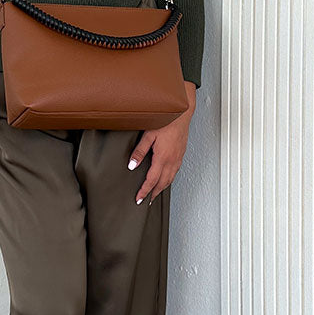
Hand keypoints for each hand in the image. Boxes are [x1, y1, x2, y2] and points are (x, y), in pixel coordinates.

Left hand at [127, 81, 196, 204]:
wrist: (181, 112)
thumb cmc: (165, 120)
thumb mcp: (148, 135)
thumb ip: (139, 151)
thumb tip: (132, 165)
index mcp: (163, 157)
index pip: (152, 180)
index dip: (144, 191)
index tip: (139, 199)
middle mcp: (172, 160)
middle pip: (162, 183)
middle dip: (153, 194)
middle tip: (146, 201)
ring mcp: (178, 158)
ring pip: (170, 178)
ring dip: (162, 188)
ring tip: (154, 194)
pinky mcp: (181, 154)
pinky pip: (175, 171)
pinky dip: (169, 179)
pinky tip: (165, 179)